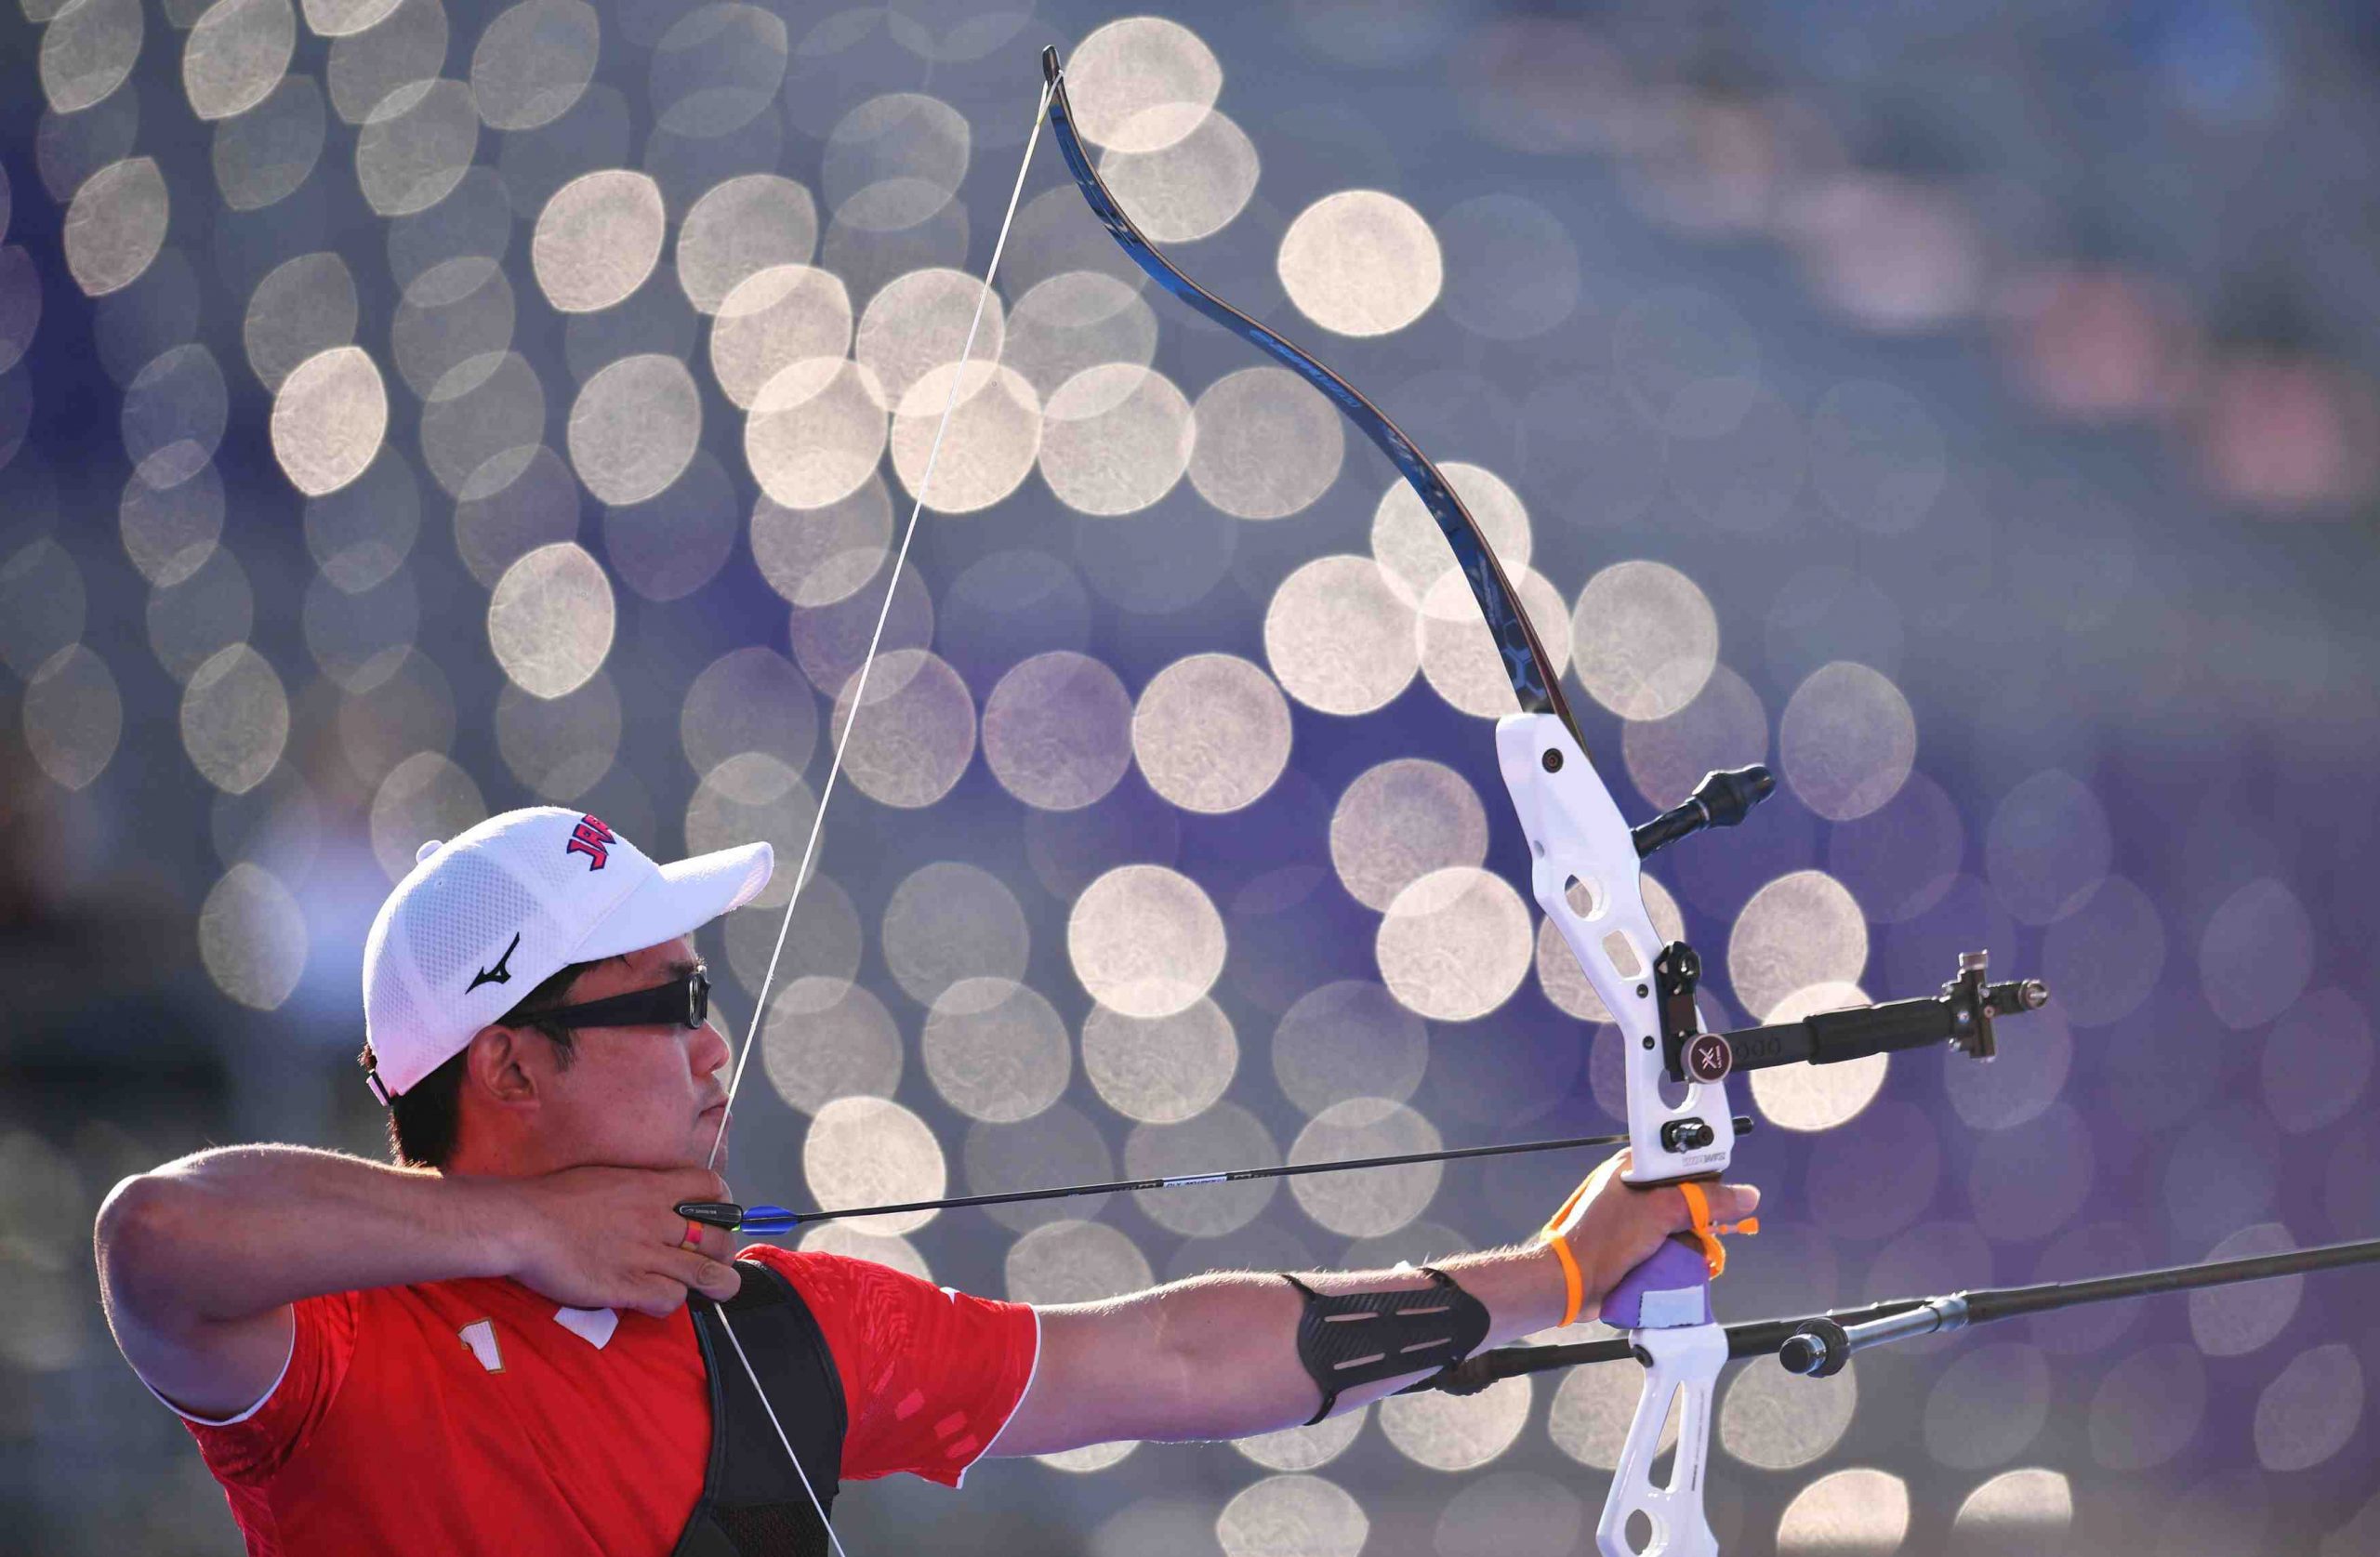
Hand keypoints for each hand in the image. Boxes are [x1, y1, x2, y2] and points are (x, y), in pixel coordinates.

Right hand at [502, 1166, 743, 1316]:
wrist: (522, 1223)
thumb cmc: (555, 1197)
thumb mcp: (608, 1176)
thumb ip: (638, 1188)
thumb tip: (651, 1197)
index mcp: (652, 1186)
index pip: (711, 1185)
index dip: (722, 1201)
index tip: (716, 1215)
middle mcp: (657, 1219)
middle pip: (717, 1237)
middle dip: (723, 1250)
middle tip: (714, 1259)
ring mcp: (645, 1254)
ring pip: (706, 1274)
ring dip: (716, 1283)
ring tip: (715, 1287)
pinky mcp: (628, 1286)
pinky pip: (670, 1300)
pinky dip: (670, 1302)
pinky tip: (657, 1299)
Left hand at [1547, 1150, 1760, 1311]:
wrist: (1571, 1282)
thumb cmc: (1600, 1239)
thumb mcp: (1659, 1212)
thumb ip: (1704, 1201)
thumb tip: (1745, 1196)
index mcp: (1635, 1167)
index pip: (1687, 1162)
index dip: (1707, 1180)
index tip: (1720, 1200)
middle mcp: (1637, 1189)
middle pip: (1690, 1198)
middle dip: (1700, 1220)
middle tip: (1696, 1233)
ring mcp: (1637, 1219)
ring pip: (1685, 1227)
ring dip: (1690, 1245)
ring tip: (1680, 1255)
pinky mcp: (1639, 1245)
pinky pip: (1673, 1247)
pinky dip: (1679, 1258)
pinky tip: (1674, 1267)